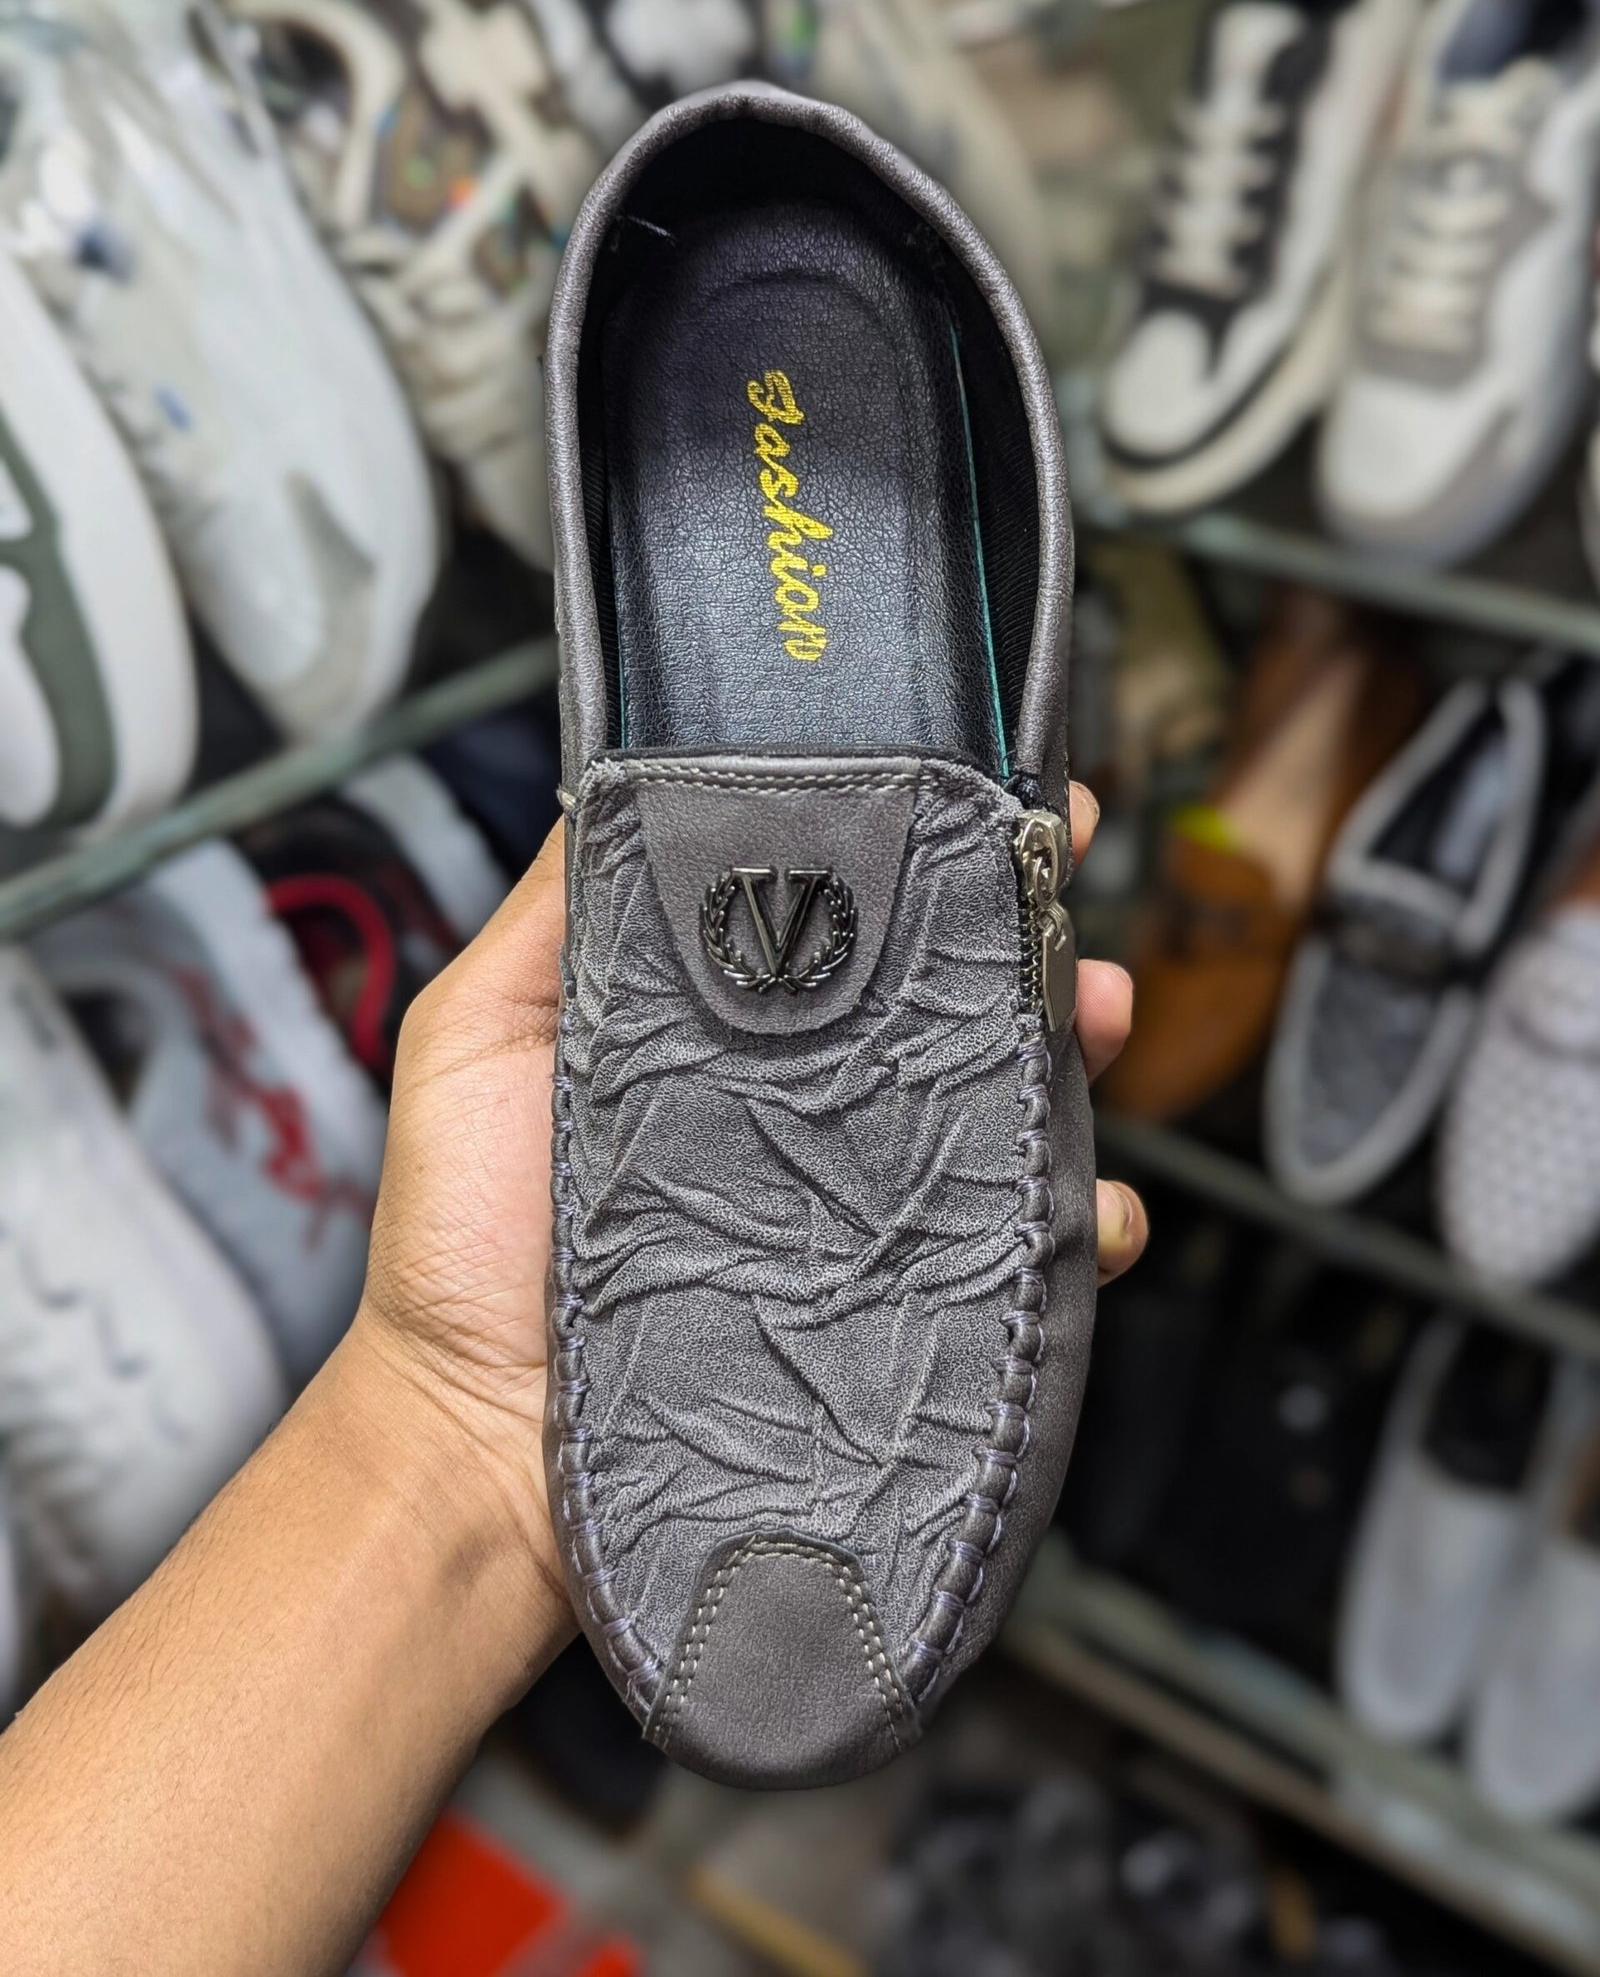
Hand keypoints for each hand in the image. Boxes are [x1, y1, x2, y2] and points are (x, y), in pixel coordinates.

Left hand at [358, 786, 1147, 1603]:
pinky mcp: (891, 1303)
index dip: (916, 852)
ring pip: (997, 1107)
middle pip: (942, 1001)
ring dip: (1069, 1049)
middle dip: (1023, 931)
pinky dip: (1077, 1223)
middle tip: (1061, 883)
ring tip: (1092, 1012)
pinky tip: (1086, 1202)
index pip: (841, 920)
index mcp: (721, 1030)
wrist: (483, 1445)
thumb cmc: (461, 1241)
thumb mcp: (481, 1031)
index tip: (978, 789)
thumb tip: (628, 771)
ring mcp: (851, 1207)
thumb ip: (557, 911)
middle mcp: (800, 1109)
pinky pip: (1012, 1252)